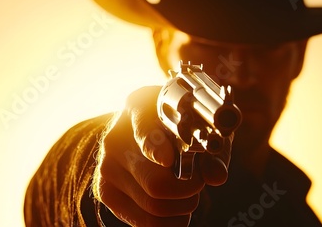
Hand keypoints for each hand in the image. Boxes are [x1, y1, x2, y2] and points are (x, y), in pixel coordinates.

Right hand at [94, 86, 231, 225]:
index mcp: (139, 106)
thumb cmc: (178, 127)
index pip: (144, 129)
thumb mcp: (200, 129)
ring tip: (189, 195)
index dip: (156, 147)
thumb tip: (216, 176)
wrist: (144, 133)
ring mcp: (107, 166)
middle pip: (155, 181)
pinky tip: (179, 212)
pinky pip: (142, 223)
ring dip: (182, 208)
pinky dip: (170, 223)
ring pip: (152, 206)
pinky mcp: (105, 192)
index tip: (168, 159)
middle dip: (189, 190)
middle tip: (199, 182)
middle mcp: (116, 136)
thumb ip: (213, 151)